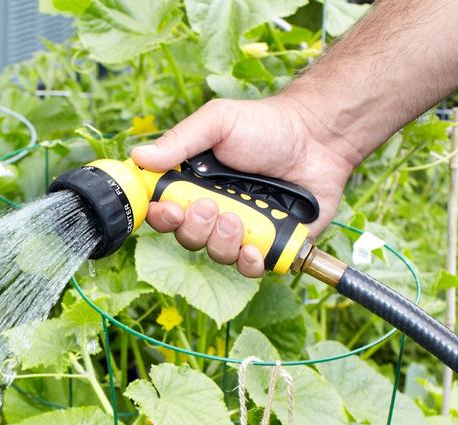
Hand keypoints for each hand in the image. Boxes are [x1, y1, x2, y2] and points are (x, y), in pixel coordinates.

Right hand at [130, 95, 358, 276]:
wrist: (319, 138)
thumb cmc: (266, 126)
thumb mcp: (218, 122)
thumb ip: (179, 140)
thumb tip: (138, 156)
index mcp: (194, 185)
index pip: (163, 211)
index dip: (159, 216)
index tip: (166, 208)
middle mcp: (213, 212)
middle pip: (186, 238)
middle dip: (194, 227)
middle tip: (211, 206)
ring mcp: (241, 231)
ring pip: (215, 255)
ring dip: (222, 240)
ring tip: (238, 218)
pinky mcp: (269, 245)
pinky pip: (249, 269)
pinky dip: (248, 262)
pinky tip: (254, 248)